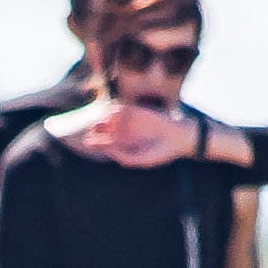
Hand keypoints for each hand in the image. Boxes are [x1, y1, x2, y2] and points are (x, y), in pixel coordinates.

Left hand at [61, 100, 197, 169]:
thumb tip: (104, 148)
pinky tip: (111, 113)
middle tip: (91, 129)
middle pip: (102, 129)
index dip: (93, 142)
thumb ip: (120, 155)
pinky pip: (120, 108)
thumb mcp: (138, 159)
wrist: (179, 138)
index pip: (102, 144)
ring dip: (102, 118)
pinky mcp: (138, 111)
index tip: (88, 142)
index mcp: (122, 146)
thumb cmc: (159, 153)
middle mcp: (124, 134)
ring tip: (101, 121)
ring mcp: (130, 122)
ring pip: (109, 118)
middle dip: (95, 129)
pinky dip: (113, 110)